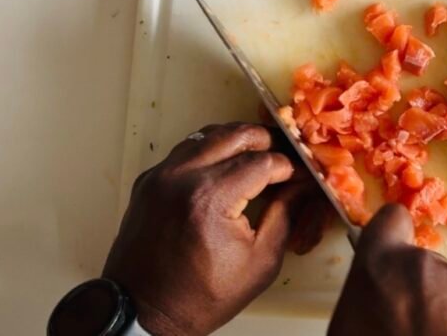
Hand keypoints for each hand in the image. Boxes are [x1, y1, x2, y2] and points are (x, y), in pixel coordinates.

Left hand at [103, 123, 326, 335]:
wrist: (143, 313)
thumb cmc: (202, 296)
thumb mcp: (259, 263)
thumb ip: (285, 215)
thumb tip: (303, 185)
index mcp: (212, 198)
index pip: (264, 161)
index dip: (289, 166)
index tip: (300, 175)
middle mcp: (183, 177)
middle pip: (236, 134)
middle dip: (266, 142)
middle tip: (282, 159)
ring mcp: (161, 175)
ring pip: (209, 134)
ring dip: (237, 141)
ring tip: (255, 158)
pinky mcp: (148, 181)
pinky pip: (185, 150)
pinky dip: (209, 151)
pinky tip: (223, 168)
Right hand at [329, 204, 446, 335]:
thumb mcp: (345, 331)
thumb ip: (357, 305)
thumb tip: (366, 307)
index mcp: (384, 264)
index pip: (389, 220)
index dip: (388, 235)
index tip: (386, 256)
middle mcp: (429, 266)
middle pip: (420, 265)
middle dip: (413, 290)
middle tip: (403, 327)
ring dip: (441, 313)